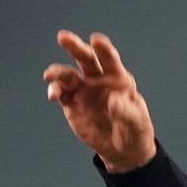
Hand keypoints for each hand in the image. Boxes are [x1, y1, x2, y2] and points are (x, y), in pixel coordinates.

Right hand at [43, 30, 156, 171]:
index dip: (103, 49)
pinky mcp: (72, 104)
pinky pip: (61, 93)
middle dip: (74, 47)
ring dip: (58, 72)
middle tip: (63, 37)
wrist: (122, 149)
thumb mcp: (137, 122)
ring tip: (49, 76)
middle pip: (85, 59)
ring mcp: (84, 91)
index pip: (110, 60)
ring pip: (68, 75)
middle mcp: (98, 80)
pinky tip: (53, 94)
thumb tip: (114, 100)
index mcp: (118, 78)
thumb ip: (126, 111)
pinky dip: (55, 90)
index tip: (96, 40)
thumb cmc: (135, 130)